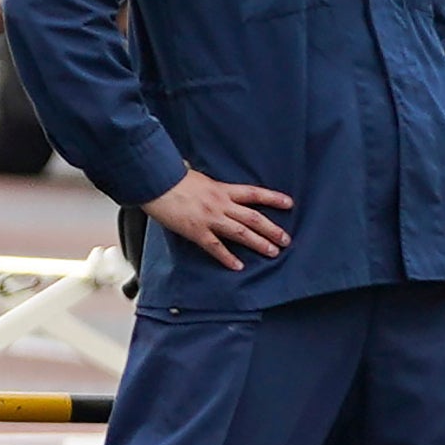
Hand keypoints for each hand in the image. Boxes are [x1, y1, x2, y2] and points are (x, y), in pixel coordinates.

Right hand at [138, 169, 294, 268]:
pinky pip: (216, 247)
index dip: (273, 198)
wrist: (155, 182)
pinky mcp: (196, 231)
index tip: (289, 204)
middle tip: (286, 240)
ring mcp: (209, 218)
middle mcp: (220, 203)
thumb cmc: (173, 178)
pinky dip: (227, 257)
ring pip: (240, 232)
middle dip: (272, 229)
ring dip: (258, 243)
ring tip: (272, 252)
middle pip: (253, 217)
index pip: (254, 193)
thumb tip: (217, 188)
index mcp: (222, 188)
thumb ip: (212, 186)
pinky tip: (238, 266)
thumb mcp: (200, 177)